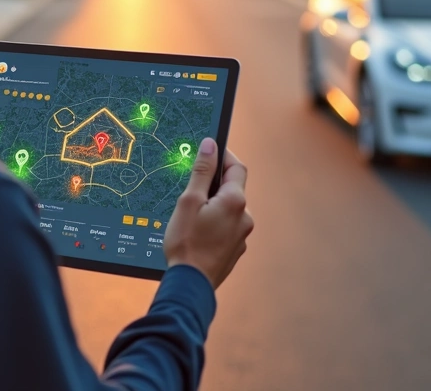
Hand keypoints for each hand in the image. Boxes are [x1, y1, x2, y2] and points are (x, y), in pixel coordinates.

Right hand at [164, 138, 253, 288]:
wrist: (191, 285)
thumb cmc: (186, 242)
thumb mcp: (189, 201)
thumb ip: (202, 171)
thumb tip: (211, 145)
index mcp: (235, 201)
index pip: (237, 167)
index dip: (224, 156)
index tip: (210, 151)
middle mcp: (244, 217)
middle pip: (233, 189)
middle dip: (214, 185)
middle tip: (192, 188)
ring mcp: (242, 235)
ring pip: (229, 210)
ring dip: (214, 206)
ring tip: (191, 216)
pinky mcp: (235, 249)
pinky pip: (227, 228)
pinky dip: (215, 223)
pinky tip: (197, 233)